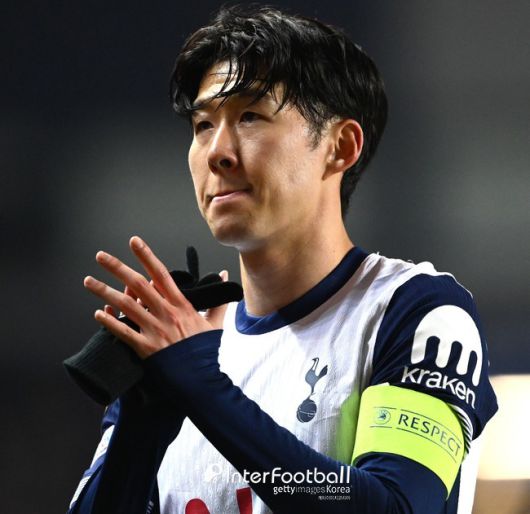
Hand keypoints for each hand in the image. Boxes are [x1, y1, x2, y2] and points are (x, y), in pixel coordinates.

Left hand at [83, 236, 227, 358]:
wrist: (201, 379)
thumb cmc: (206, 352)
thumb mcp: (215, 323)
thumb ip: (218, 300)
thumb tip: (224, 276)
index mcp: (182, 305)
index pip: (162, 274)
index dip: (147, 256)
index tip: (134, 242)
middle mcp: (166, 314)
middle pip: (139, 285)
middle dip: (118, 268)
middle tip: (100, 256)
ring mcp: (155, 330)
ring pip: (126, 306)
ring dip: (105, 292)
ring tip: (88, 281)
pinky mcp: (146, 348)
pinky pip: (124, 333)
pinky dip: (110, 322)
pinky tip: (98, 313)